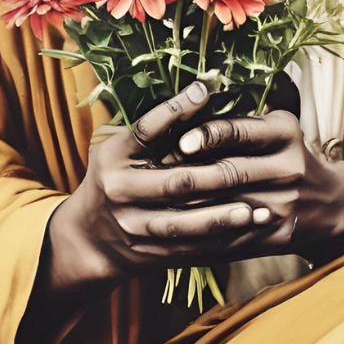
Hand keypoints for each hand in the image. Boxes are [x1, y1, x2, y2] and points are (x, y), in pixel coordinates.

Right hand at [47, 81, 274, 287]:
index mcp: (114, 156)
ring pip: (183, 224)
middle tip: (249, 171)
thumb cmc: (118, 175)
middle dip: (214, 178)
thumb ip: (158, 127)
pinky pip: (187, 250)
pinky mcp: (147, 253)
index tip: (204, 90)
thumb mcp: (125, 147)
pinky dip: (218, 244)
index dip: (174, 109)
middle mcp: (120, 190)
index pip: (145, 129)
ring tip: (253, 212)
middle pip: (173, 182)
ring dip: (221, 219)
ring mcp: (133, 226)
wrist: (89, 236)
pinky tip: (244, 236)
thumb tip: (203, 91)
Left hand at [171, 109, 343, 258]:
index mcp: (286, 132)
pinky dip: (202, 237)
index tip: (182, 140)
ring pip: (226, 207)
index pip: (243, 131)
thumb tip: (191, 101)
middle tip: (156, 176)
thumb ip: (244, 116)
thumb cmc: (289, 153)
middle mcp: (288, 167)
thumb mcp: (279, 125)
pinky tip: (175, 234)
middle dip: (190, 175)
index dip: (210, 135)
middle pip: (231, 172)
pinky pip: (232, 237)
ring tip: (156, 204)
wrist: (329, 202)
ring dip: (188, 208)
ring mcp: (284, 205)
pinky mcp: (277, 235)